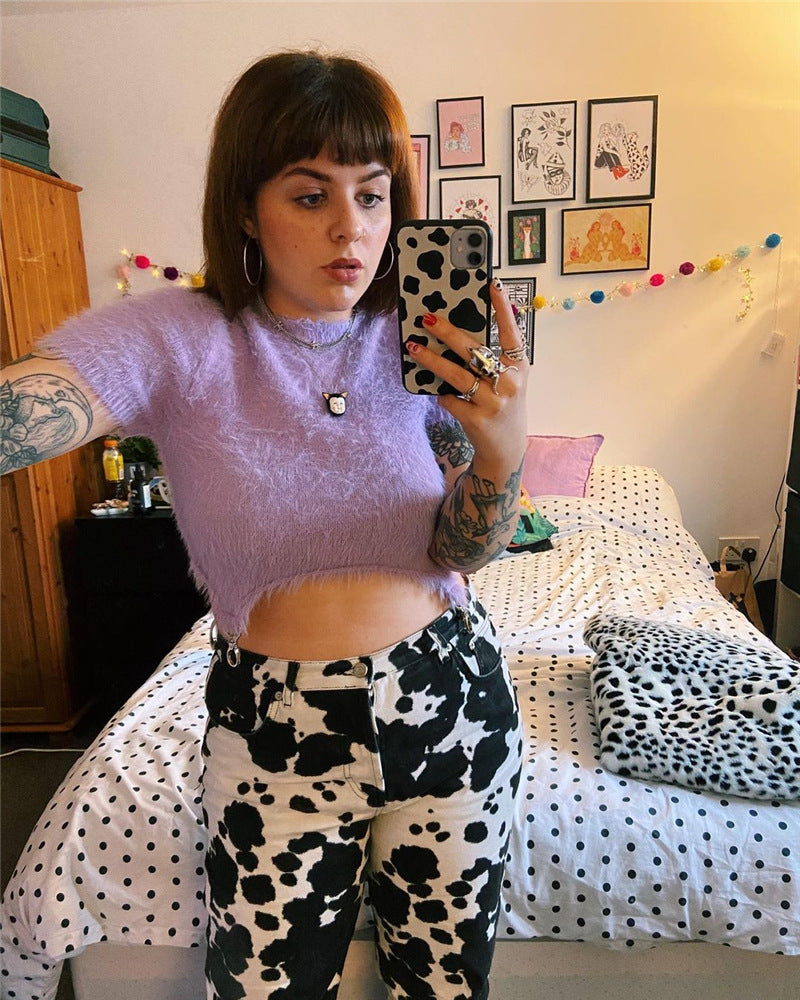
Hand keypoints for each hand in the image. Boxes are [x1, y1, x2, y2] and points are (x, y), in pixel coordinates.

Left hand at [405, 280, 527, 466]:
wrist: (506, 448)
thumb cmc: (503, 404)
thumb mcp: (509, 379)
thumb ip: (492, 358)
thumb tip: (457, 331)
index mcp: (519, 366)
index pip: (512, 332)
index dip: (503, 309)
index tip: (492, 284)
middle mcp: (510, 382)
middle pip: (474, 351)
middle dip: (447, 332)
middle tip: (426, 319)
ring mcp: (494, 402)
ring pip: (457, 375)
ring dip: (431, 360)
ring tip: (413, 347)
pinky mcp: (477, 419)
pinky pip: (450, 399)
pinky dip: (442, 395)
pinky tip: (439, 391)